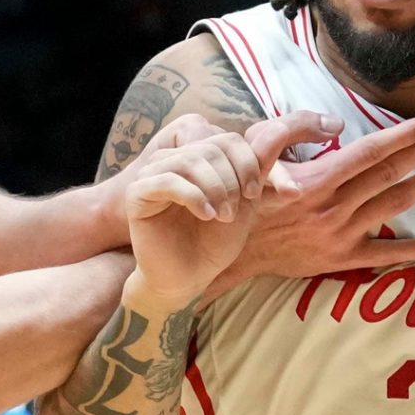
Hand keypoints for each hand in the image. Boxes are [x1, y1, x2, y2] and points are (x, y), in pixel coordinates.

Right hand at [123, 115, 326, 302]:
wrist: (187, 278)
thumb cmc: (214, 242)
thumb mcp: (244, 203)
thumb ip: (258, 171)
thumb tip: (276, 135)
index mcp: (199, 157)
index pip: (228, 140)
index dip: (248, 163)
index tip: (256, 194)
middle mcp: (174, 159)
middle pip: (211, 147)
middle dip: (232, 179)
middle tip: (235, 212)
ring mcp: (154, 173)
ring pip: (190, 160)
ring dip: (216, 188)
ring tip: (223, 217)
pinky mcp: (138, 193)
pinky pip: (168, 180)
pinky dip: (194, 197)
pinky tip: (206, 216)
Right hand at [225, 116, 414, 286]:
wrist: (230, 250)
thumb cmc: (246, 197)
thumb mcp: (258, 154)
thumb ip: (294, 131)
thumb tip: (336, 121)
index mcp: (315, 180)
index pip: (368, 152)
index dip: (401, 137)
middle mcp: (333, 207)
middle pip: (388, 175)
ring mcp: (340, 235)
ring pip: (393, 206)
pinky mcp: (341, 259)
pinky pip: (385, 255)